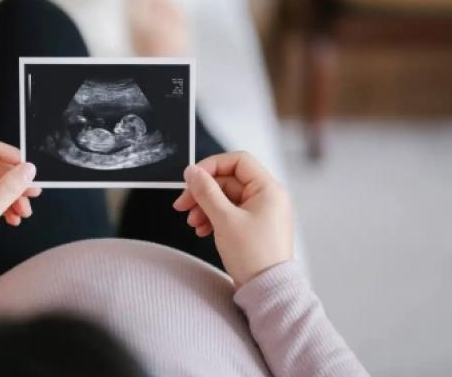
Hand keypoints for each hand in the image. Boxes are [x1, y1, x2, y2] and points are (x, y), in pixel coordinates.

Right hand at [173, 152, 292, 285]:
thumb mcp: (224, 219)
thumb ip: (206, 192)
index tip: (192, 178)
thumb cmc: (254, 256)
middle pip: (228, 181)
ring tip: (192, 223)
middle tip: (182, 205)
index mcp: (268, 189)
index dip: (211, 166)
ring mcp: (260, 212)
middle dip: (203, 192)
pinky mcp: (253, 226)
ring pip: (225, 198)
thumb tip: (192, 172)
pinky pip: (229, 212)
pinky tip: (202, 230)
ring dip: (205, 207)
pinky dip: (213, 218)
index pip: (238, 161)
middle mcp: (267, 197)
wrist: (267, 290)